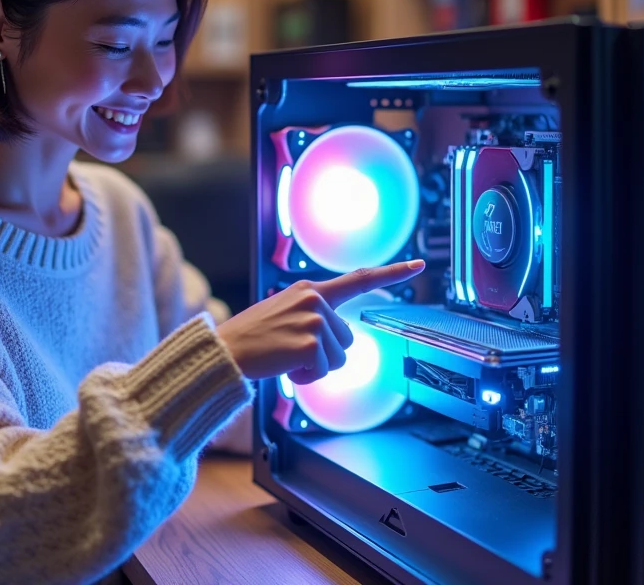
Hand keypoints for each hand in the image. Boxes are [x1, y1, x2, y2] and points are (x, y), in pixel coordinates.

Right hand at [216, 260, 424, 384]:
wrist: (224, 351)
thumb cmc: (251, 338)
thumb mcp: (282, 313)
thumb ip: (311, 315)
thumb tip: (336, 337)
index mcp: (309, 290)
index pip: (358, 279)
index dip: (392, 273)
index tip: (419, 266)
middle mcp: (315, 299)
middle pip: (347, 339)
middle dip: (325, 354)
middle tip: (291, 352)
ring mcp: (314, 320)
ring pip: (339, 358)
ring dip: (315, 367)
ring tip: (286, 359)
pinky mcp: (311, 343)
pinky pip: (325, 371)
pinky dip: (307, 378)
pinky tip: (286, 368)